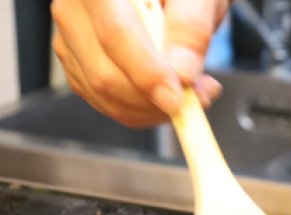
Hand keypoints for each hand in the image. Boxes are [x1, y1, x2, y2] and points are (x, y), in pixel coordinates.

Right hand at [51, 0, 229, 126]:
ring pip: (106, 97)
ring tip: (193, 90)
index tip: (176, 99)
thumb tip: (182, 73)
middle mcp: (73, 10)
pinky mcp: (77, 66)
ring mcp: (69, 41)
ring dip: (154, 108)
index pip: (116, 34)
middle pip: (105, 75)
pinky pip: (108, 104)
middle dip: (155, 100)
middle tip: (203, 95)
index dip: (147, 74)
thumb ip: (191, 28)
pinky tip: (169, 91)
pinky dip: (144, 110)